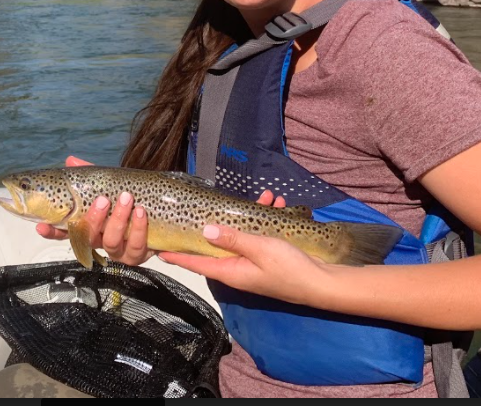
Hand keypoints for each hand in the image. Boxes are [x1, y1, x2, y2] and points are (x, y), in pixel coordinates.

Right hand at [35, 155, 152, 265]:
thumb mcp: (109, 183)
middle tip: (102, 200)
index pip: (65, 231)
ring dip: (119, 220)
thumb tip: (70, 160)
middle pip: (88, 238)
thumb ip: (90, 173)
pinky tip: (141, 212)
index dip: (52, 231)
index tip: (41, 226)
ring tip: (127, 199)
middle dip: (93, 219)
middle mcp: (101, 240)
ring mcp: (119, 250)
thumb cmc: (128, 196)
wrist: (162, 209)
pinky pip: (136, 248)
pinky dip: (139, 229)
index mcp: (90, 225)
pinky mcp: (138, 255)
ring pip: (112, 244)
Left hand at [156, 189, 330, 305]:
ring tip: (266, 197)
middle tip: (204, 206)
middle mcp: (238, 269)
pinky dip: (268, 220)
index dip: (177, 255)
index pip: (196, 264)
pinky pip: (261, 237)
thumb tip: (205, 230)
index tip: (157, 248)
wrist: (323, 283)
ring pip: (243, 236)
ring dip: (251, 215)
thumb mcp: (259, 249)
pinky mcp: (269, 259)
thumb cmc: (288, 269)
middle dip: (216, 223)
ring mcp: (254, 265)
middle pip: (218, 245)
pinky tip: (278, 204)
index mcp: (230, 271)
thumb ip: (233, 238)